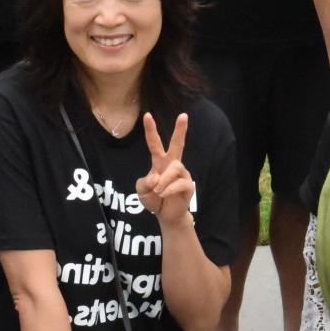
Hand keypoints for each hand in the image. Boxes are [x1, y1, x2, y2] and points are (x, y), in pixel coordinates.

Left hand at [135, 113, 193, 227]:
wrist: (165, 215)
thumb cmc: (153, 198)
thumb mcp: (141, 190)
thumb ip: (144, 182)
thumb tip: (156, 178)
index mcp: (159, 162)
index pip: (155, 144)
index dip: (151, 130)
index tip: (147, 115)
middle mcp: (172, 165)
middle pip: (178, 144)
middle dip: (180, 130)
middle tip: (184, 115)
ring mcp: (182, 174)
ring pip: (174, 168)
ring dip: (163, 181)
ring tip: (158, 191)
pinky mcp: (188, 185)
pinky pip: (178, 183)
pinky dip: (168, 190)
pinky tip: (164, 195)